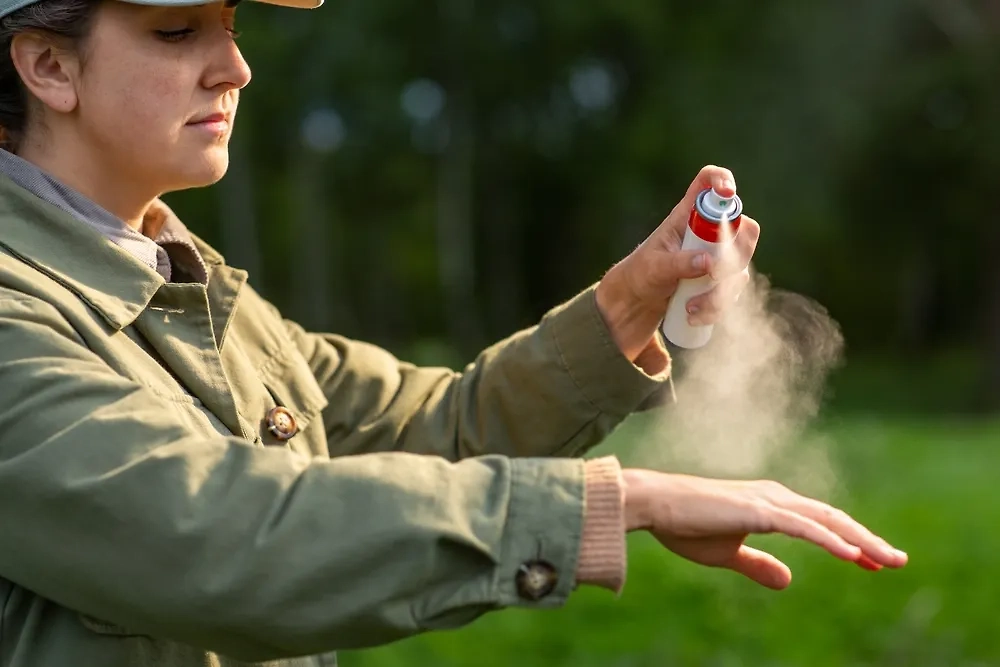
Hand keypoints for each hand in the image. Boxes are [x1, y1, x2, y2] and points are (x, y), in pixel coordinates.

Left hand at [595, 165, 760, 362]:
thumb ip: (678, 263)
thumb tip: (709, 263)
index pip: (708, 182)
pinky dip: (718, 306)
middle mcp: (709, 231)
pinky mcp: (722, 279)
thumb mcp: (654, 268)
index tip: (727, 192)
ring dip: (721, 291)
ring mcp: (719, 255)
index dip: (721, 180)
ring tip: (691, 307)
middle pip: (744, 228)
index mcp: (687, 215)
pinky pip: (734, 290)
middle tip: (714, 275)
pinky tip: (695, 314)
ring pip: (741, 266)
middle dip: (734, 255)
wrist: (639, 302)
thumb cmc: (642, 274)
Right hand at [621, 469, 907, 589]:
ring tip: (888, 559)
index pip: (820, 524)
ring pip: (826, 520)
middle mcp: (775, 498)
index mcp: (769, 505)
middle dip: (868, 541)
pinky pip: (802, 527)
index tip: (874, 562)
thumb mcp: (726, 554)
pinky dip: (830, 539)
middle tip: (898, 561)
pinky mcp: (756, 509)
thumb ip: (758, 565)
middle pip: (833, 519)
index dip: (849, 542)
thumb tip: (788, 581)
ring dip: (860, 539)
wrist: (653, 504)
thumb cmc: (683, 525)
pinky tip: (852, 554)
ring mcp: (768, 501)